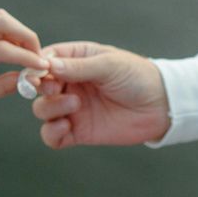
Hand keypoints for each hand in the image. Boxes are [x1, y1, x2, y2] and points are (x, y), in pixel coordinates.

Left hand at [0, 10, 47, 121]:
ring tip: (28, 54)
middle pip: (0, 22)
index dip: (25, 56)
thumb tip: (32, 78)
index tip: (42, 67)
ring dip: (18, 32)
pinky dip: (10, 32)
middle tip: (37, 56)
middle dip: (25, 36)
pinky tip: (17, 50)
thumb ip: (5, 86)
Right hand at [31, 41, 171, 148]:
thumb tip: (48, 65)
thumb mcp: (109, 65)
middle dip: (41, 88)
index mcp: (75, 60)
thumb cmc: (137, 77)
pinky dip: (52, 133)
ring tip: (75, 105)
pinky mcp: (78, 131)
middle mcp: (70, 84)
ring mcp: (72, 108)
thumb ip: (78, 67)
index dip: (36, 67)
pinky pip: (52, 136)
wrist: (161, 106)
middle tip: (55, 88)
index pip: (45, 60)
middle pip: (38, 86)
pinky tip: (66, 127)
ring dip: (50, 108)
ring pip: (42, 110)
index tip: (41, 73)